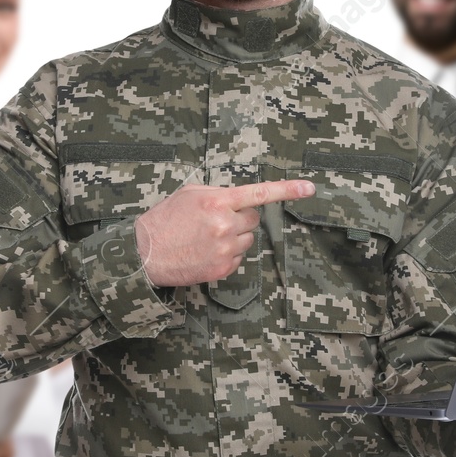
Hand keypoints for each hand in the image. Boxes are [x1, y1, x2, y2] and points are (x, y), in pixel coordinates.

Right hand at [133, 180, 314, 286]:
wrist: (146, 254)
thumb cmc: (165, 220)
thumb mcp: (190, 194)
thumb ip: (218, 193)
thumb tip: (238, 198)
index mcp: (218, 201)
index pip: (260, 193)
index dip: (288, 190)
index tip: (310, 188)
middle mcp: (225, 224)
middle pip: (254, 219)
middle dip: (241, 218)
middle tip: (216, 222)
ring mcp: (226, 248)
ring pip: (248, 239)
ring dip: (235, 237)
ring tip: (207, 238)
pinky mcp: (223, 268)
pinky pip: (239, 258)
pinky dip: (227, 255)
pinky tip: (206, 252)